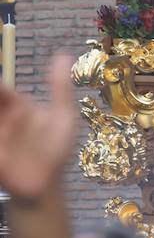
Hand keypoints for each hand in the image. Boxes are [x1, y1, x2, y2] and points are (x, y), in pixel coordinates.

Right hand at [0, 55, 76, 205]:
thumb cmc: (55, 148)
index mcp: (17, 106)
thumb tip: (62, 54)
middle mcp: (2, 118)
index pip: (0, 89)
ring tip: (2, 125)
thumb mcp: (63, 117)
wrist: (48, 183)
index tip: (0, 86)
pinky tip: (0, 148)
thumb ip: (60, 88)